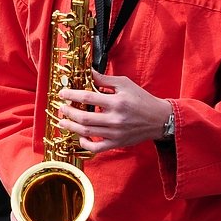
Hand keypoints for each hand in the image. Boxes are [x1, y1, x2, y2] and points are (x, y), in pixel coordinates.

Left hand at [55, 71, 172, 153]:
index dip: (72, 95)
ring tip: (62, 121)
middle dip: (68, 112)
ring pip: (87, 132)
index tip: (63, 93)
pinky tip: (79, 137)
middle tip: (61, 107)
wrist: (159, 119)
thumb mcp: (125, 84)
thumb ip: (104, 79)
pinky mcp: (117, 143)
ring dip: (71, 126)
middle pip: (84, 117)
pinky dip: (85, 144)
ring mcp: (115, 133)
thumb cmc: (141, 99)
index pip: (88, 97)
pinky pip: (96, 148)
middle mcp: (115, 119)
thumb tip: (87, 72)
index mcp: (117, 102)